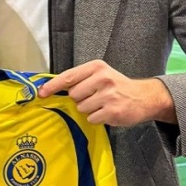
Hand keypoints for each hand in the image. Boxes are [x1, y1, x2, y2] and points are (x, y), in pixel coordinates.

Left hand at [38, 60, 175, 125]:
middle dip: (80, 99)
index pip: (68, 76)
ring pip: (81, 107)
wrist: (144, 97)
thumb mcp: (100, 75)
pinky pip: (91, 118)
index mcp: (97, 67)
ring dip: (88, 109)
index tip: (42, 93)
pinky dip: (97, 118)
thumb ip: (80, 79)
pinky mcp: (112, 111)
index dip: (53, 86)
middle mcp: (102, 79)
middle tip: (94, 97)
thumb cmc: (117, 86)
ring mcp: (108, 95)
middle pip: (73, 95)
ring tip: (102, 104)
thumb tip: (52, 88)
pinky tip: (107, 112)